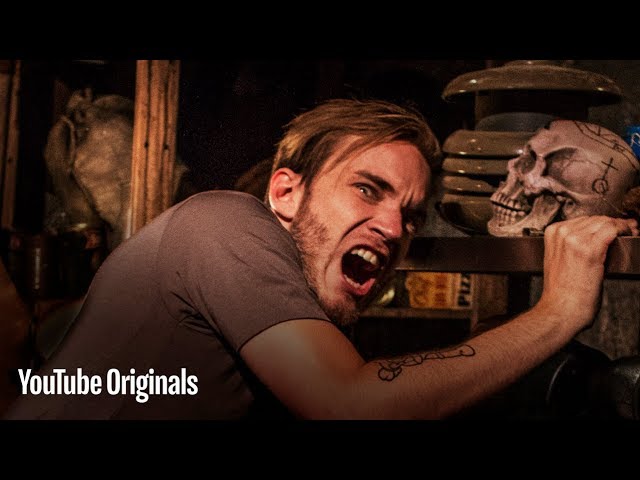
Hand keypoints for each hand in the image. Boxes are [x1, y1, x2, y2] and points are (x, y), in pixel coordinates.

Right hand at [538, 216, 638, 332]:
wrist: (561, 309)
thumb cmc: (562, 292)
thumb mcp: (559, 260)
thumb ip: (570, 244)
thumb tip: (594, 236)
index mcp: (552, 233)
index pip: (583, 219)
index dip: (602, 223)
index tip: (615, 226)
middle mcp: (562, 233)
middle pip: (595, 219)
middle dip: (612, 224)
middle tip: (628, 229)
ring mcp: (575, 239)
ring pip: (605, 222)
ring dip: (620, 227)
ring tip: (630, 232)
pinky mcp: (590, 249)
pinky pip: (612, 229)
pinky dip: (624, 229)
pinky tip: (629, 233)